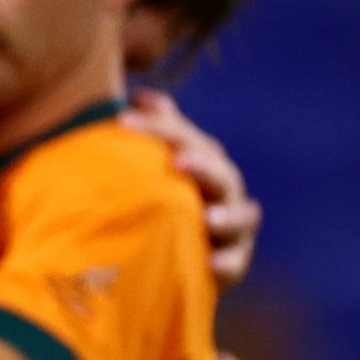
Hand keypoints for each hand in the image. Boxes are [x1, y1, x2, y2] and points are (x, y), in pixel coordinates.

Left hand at [122, 89, 259, 287]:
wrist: (178, 254)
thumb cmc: (168, 200)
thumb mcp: (162, 166)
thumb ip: (159, 130)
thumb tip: (141, 95)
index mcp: (206, 163)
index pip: (186, 138)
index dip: (158, 128)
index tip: (121, 121)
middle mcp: (225, 192)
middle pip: (220, 174)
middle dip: (201, 167)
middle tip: (179, 161)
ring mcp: (233, 228)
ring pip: (238, 218)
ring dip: (224, 217)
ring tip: (207, 218)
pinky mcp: (233, 263)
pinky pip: (233, 263)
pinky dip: (225, 263)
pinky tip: (210, 263)